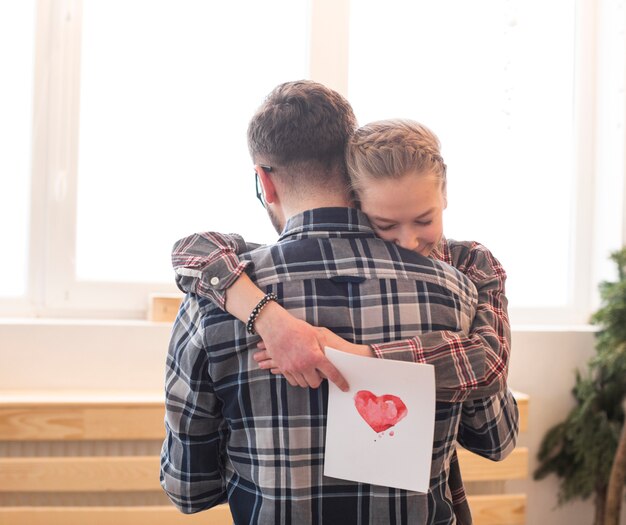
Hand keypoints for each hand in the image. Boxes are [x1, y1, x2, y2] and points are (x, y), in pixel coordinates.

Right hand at [253, 325, 372, 387]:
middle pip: (316, 383)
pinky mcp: (283, 369)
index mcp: (316, 356)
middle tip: (319, 372)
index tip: (345, 387)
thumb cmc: (297, 329)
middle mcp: (304, 365)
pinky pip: (293, 382)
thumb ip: (325, 348)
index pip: (332, 374)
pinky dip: (298, 379)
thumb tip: (335, 358)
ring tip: (308, 370)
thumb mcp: (316, 335)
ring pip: (304, 384)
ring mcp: (293, 368)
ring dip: (308, 379)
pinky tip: (299, 371)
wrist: (276, 327)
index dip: (340, 382)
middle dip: (319, 380)